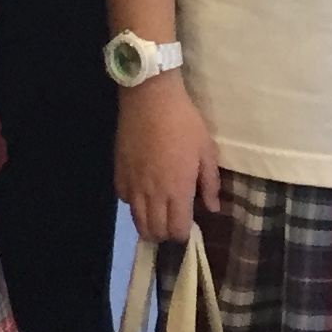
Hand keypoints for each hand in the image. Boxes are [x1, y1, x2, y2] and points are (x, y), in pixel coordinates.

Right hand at [114, 75, 222, 240]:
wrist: (150, 97)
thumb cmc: (184, 122)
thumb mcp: (206, 150)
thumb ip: (210, 183)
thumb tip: (212, 208)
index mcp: (178, 190)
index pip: (177, 230)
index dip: (183, 234)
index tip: (188, 226)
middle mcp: (153, 193)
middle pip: (155, 230)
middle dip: (165, 234)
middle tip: (172, 223)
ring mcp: (133, 183)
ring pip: (137, 220)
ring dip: (147, 223)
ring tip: (156, 216)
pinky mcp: (119, 171)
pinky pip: (123, 199)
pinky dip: (132, 202)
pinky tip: (141, 193)